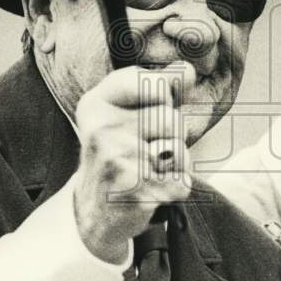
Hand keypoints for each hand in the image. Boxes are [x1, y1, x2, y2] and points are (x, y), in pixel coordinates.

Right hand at [73, 62, 194, 263]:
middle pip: (172, 119)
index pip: (154, 82)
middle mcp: (101, 130)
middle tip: (144, 148)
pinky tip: (150, 190)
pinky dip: (175, 188)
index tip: (147, 109)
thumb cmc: (119, 150)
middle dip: (171, 135)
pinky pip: (182, 182)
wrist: (92, 209)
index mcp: (97, 103)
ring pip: (180, 152)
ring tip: (148, 169)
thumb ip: (159, 86)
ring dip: (175, 164)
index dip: (164, 96)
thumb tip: (188, 71)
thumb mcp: (128, 110)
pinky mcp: (135, 193)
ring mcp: (117, 163)